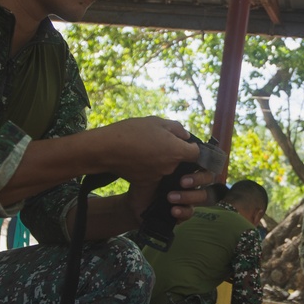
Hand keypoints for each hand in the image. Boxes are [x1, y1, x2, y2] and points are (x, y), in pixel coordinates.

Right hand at [87, 117, 201, 184]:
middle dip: (173, 151)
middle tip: (158, 140)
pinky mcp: (146, 182)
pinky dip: (150, 166)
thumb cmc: (131, 132)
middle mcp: (170, 167)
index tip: (183, 141)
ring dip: (161, 158)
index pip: (197, 153)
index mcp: (177, 151)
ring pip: (166, 166)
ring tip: (145, 147)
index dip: (192, 146)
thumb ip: (176, 128)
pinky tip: (138, 157)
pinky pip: (154, 173)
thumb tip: (185, 136)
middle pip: (180, 160)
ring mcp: (158, 176)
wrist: (106, 150)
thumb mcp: (156, 121)